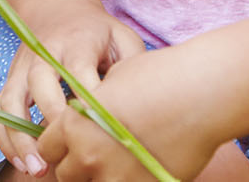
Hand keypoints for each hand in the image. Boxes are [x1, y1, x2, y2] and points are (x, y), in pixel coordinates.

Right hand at [0, 6, 143, 174]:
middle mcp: (44, 53)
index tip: (99, 130)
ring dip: (21, 136)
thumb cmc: (97, 32)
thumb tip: (140, 101)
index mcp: (77, 42)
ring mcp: (24, 67)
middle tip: (65, 154)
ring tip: (36, 168)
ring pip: (12, 101)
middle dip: (51, 121)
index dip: (87, 101)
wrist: (57, 9)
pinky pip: (0, 110)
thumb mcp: (121, 37)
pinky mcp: (11, 80)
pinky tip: (22, 162)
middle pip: (41, 84)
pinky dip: (5, 137)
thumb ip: (132, 64)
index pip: (79, 71)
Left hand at [32, 50, 221, 181]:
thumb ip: (92, 103)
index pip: (46, 147)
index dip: (56, 145)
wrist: (201, 93)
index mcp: (75, 123)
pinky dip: (127, 180)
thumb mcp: (115, 81)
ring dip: (100, 177)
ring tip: (117, 164)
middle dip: (76, 165)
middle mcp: (88, 154)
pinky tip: (138, 169)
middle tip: (94, 155)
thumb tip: (88, 112)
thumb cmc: (160, 77)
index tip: (67, 143)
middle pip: (66, 174)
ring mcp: (116, 177)